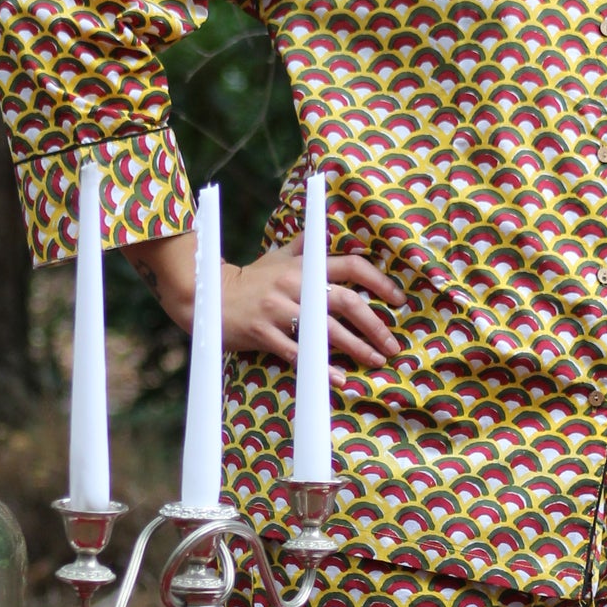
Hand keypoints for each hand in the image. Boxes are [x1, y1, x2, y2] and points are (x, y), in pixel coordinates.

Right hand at [220, 236, 405, 367]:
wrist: (208, 296)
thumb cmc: (251, 278)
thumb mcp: (278, 256)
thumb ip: (305, 245)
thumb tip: (327, 228)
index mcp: (304, 266)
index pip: (350, 266)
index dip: (378, 281)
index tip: (398, 300)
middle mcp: (295, 285)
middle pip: (346, 302)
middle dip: (374, 324)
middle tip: (392, 344)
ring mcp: (279, 310)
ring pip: (326, 330)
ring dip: (356, 348)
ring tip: (376, 361)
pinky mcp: (265, 334)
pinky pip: (298, 353)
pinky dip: (321, 367)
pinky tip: (338, 378)